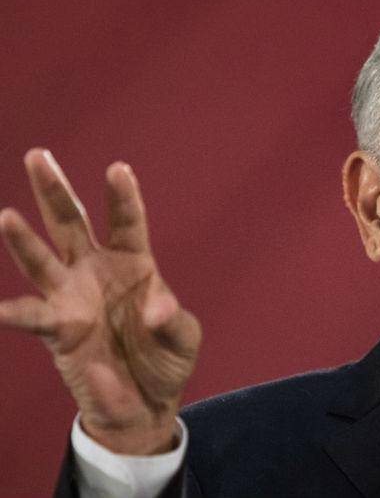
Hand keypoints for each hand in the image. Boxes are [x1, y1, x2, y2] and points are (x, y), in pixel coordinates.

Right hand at [0, 149, 200, 453]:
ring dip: (24, 240)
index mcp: (135, 263)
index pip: (127, 221)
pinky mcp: (58, 329)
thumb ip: (172, 320)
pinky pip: (30, 316)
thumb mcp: (183, 338)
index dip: (122, 197)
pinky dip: (10, 313)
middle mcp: (97, 271)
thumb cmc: (167, 360)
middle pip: (72, 224)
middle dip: (55, 192)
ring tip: (7, 216)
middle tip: (38, 155)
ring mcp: (72, 297)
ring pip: (43, 260)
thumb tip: (153, 311)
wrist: (145, 401)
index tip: (118, 168)